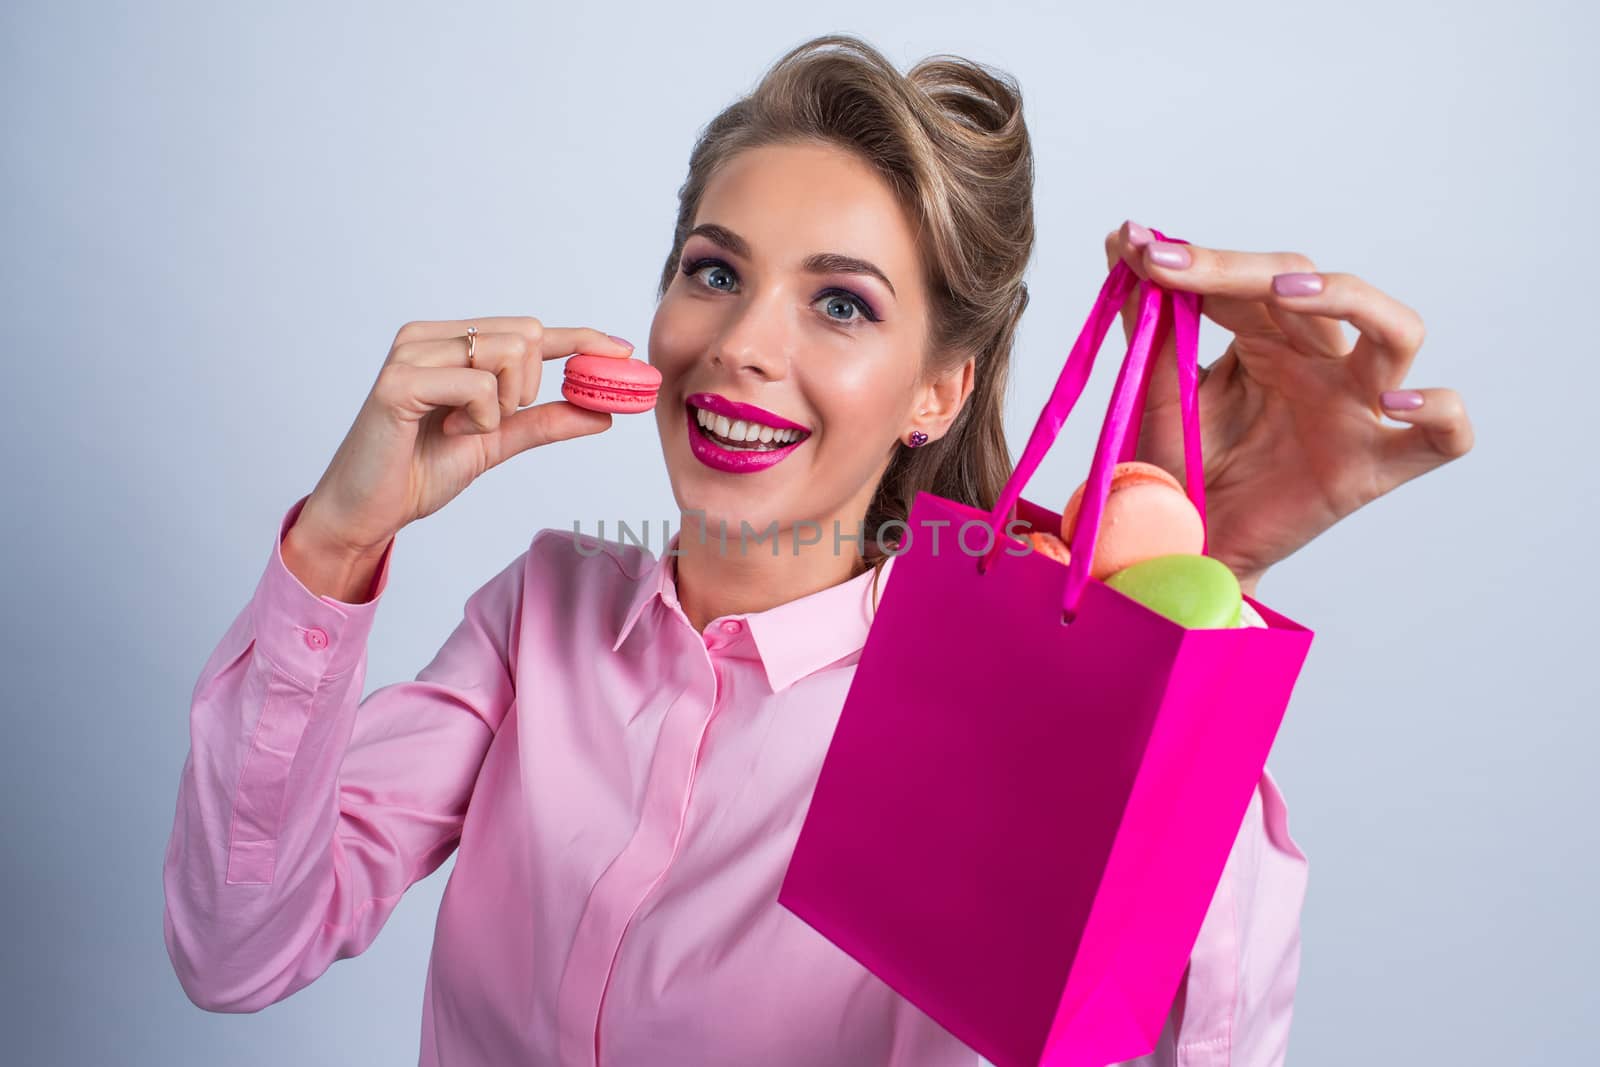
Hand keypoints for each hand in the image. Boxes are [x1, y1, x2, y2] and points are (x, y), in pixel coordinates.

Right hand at [298, 317, 633, 557]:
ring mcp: (411, 352)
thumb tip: (601, 411)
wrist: (367, 511)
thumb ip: (543, 422)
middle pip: (527, 334)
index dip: (580, 338)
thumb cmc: (418, 471)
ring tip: (463, 427)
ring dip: (503, 404)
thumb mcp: (496, 442)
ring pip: (507, 352)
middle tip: (493, 420)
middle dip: (530, 386)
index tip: (623, 350)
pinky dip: (480, 417)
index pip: (529, 330)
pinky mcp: (399, 381)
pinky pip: (477, 384)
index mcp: (449, 343)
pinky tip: (449, 431)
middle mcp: (428, 336)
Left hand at [1104, 221, 1473, 595]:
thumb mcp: (1155, 388)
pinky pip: (1445, 438)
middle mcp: (1319, 365)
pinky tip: (1395, 404)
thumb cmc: (1178, 470)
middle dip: (1240, 269)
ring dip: (1349, 300)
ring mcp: (1354, 411)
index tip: (1139, 251)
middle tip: (1175, 266)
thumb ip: (1147, 318)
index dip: (1199, 261)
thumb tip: (1124, 236)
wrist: (1180, 548)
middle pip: (1314, 289)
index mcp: (1269, 341)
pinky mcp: (1375, 468)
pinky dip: (1439, 412)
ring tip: (1285, 294)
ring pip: (1398, 333)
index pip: (1251, 280)